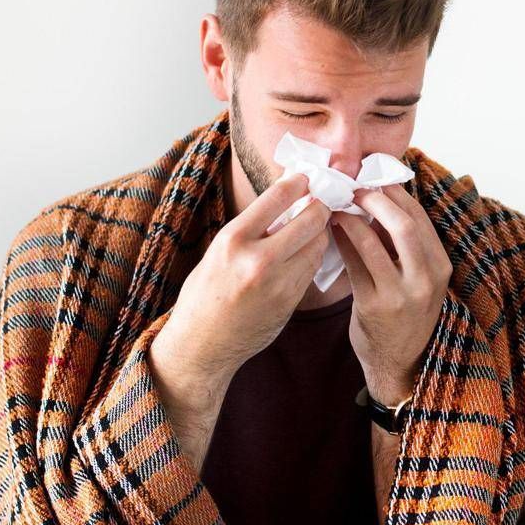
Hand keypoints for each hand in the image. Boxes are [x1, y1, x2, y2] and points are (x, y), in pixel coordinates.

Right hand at [149, 173, 331, 470]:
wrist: (202, 345)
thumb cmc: (205, 294)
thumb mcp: (218, 252)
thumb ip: (251, 229)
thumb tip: (285, 201)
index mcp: (233, 240)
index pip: (277, 198)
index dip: (298, 184)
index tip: (306, 178)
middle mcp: (258, 260)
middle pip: (310, 220)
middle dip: (320, 208)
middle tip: (321, 202)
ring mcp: (279, 283)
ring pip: (318, 244)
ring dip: (321, 233)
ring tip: (316, 226)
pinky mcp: (292, 301)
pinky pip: (312, 269)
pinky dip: (314, 257)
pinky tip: (309, 252)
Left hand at [330, 184, 452, 404]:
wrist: (402, 363)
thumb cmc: (407, 313)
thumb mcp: (420, 279)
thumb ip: (406, 246)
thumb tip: (378, 199)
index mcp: (441, 266)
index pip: (421, 218)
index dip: (397, 193)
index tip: (375, 178)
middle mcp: (426, 279)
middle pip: (404, 225)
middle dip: (377, 200)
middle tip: (355, 188)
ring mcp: (401, 294)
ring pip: (374, 243)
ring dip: (352, 218)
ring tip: (338, 206)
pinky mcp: (374, 306)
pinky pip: (354, 264)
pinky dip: (342, 242)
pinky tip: (332, 231)